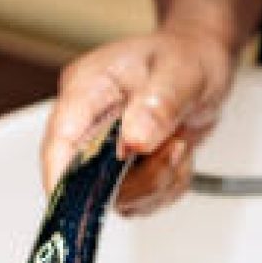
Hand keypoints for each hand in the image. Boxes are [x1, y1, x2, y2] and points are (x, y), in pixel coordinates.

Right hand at [41, 27, 234, 215]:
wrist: (202, 64)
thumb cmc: (186, 56)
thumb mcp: (182, 71)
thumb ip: (160, 103)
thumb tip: (135, 140)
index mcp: (87, 89)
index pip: (59, 140)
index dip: (61, 178)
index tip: (78, 206)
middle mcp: (88, 125)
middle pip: (90, 181)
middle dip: (139, 180)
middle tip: (176, 147)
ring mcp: (103, 154)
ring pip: (120, 197)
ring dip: (159, 182)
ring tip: (180, 143)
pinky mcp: (121, 174)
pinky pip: (141, 201)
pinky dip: (168, 186)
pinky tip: (177, 155)